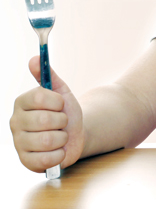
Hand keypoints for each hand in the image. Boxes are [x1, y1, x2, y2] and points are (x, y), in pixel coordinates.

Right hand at [10, 56, 84, 171]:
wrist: (75, 134)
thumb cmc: (65, 112)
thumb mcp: (61, 92)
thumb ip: (48, 75)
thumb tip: (35, 58)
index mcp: (22, 103)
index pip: (38, 96)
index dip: (56, 101)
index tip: (61, 104)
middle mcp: (16, 122)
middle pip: (44, 119)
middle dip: (62, 121)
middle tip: (61, 122)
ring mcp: (19, 143)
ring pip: (48, 140)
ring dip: (62, 138)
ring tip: (60, 136)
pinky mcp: (26, 162)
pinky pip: (48, 159)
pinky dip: (60, 154)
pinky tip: (58, 150)